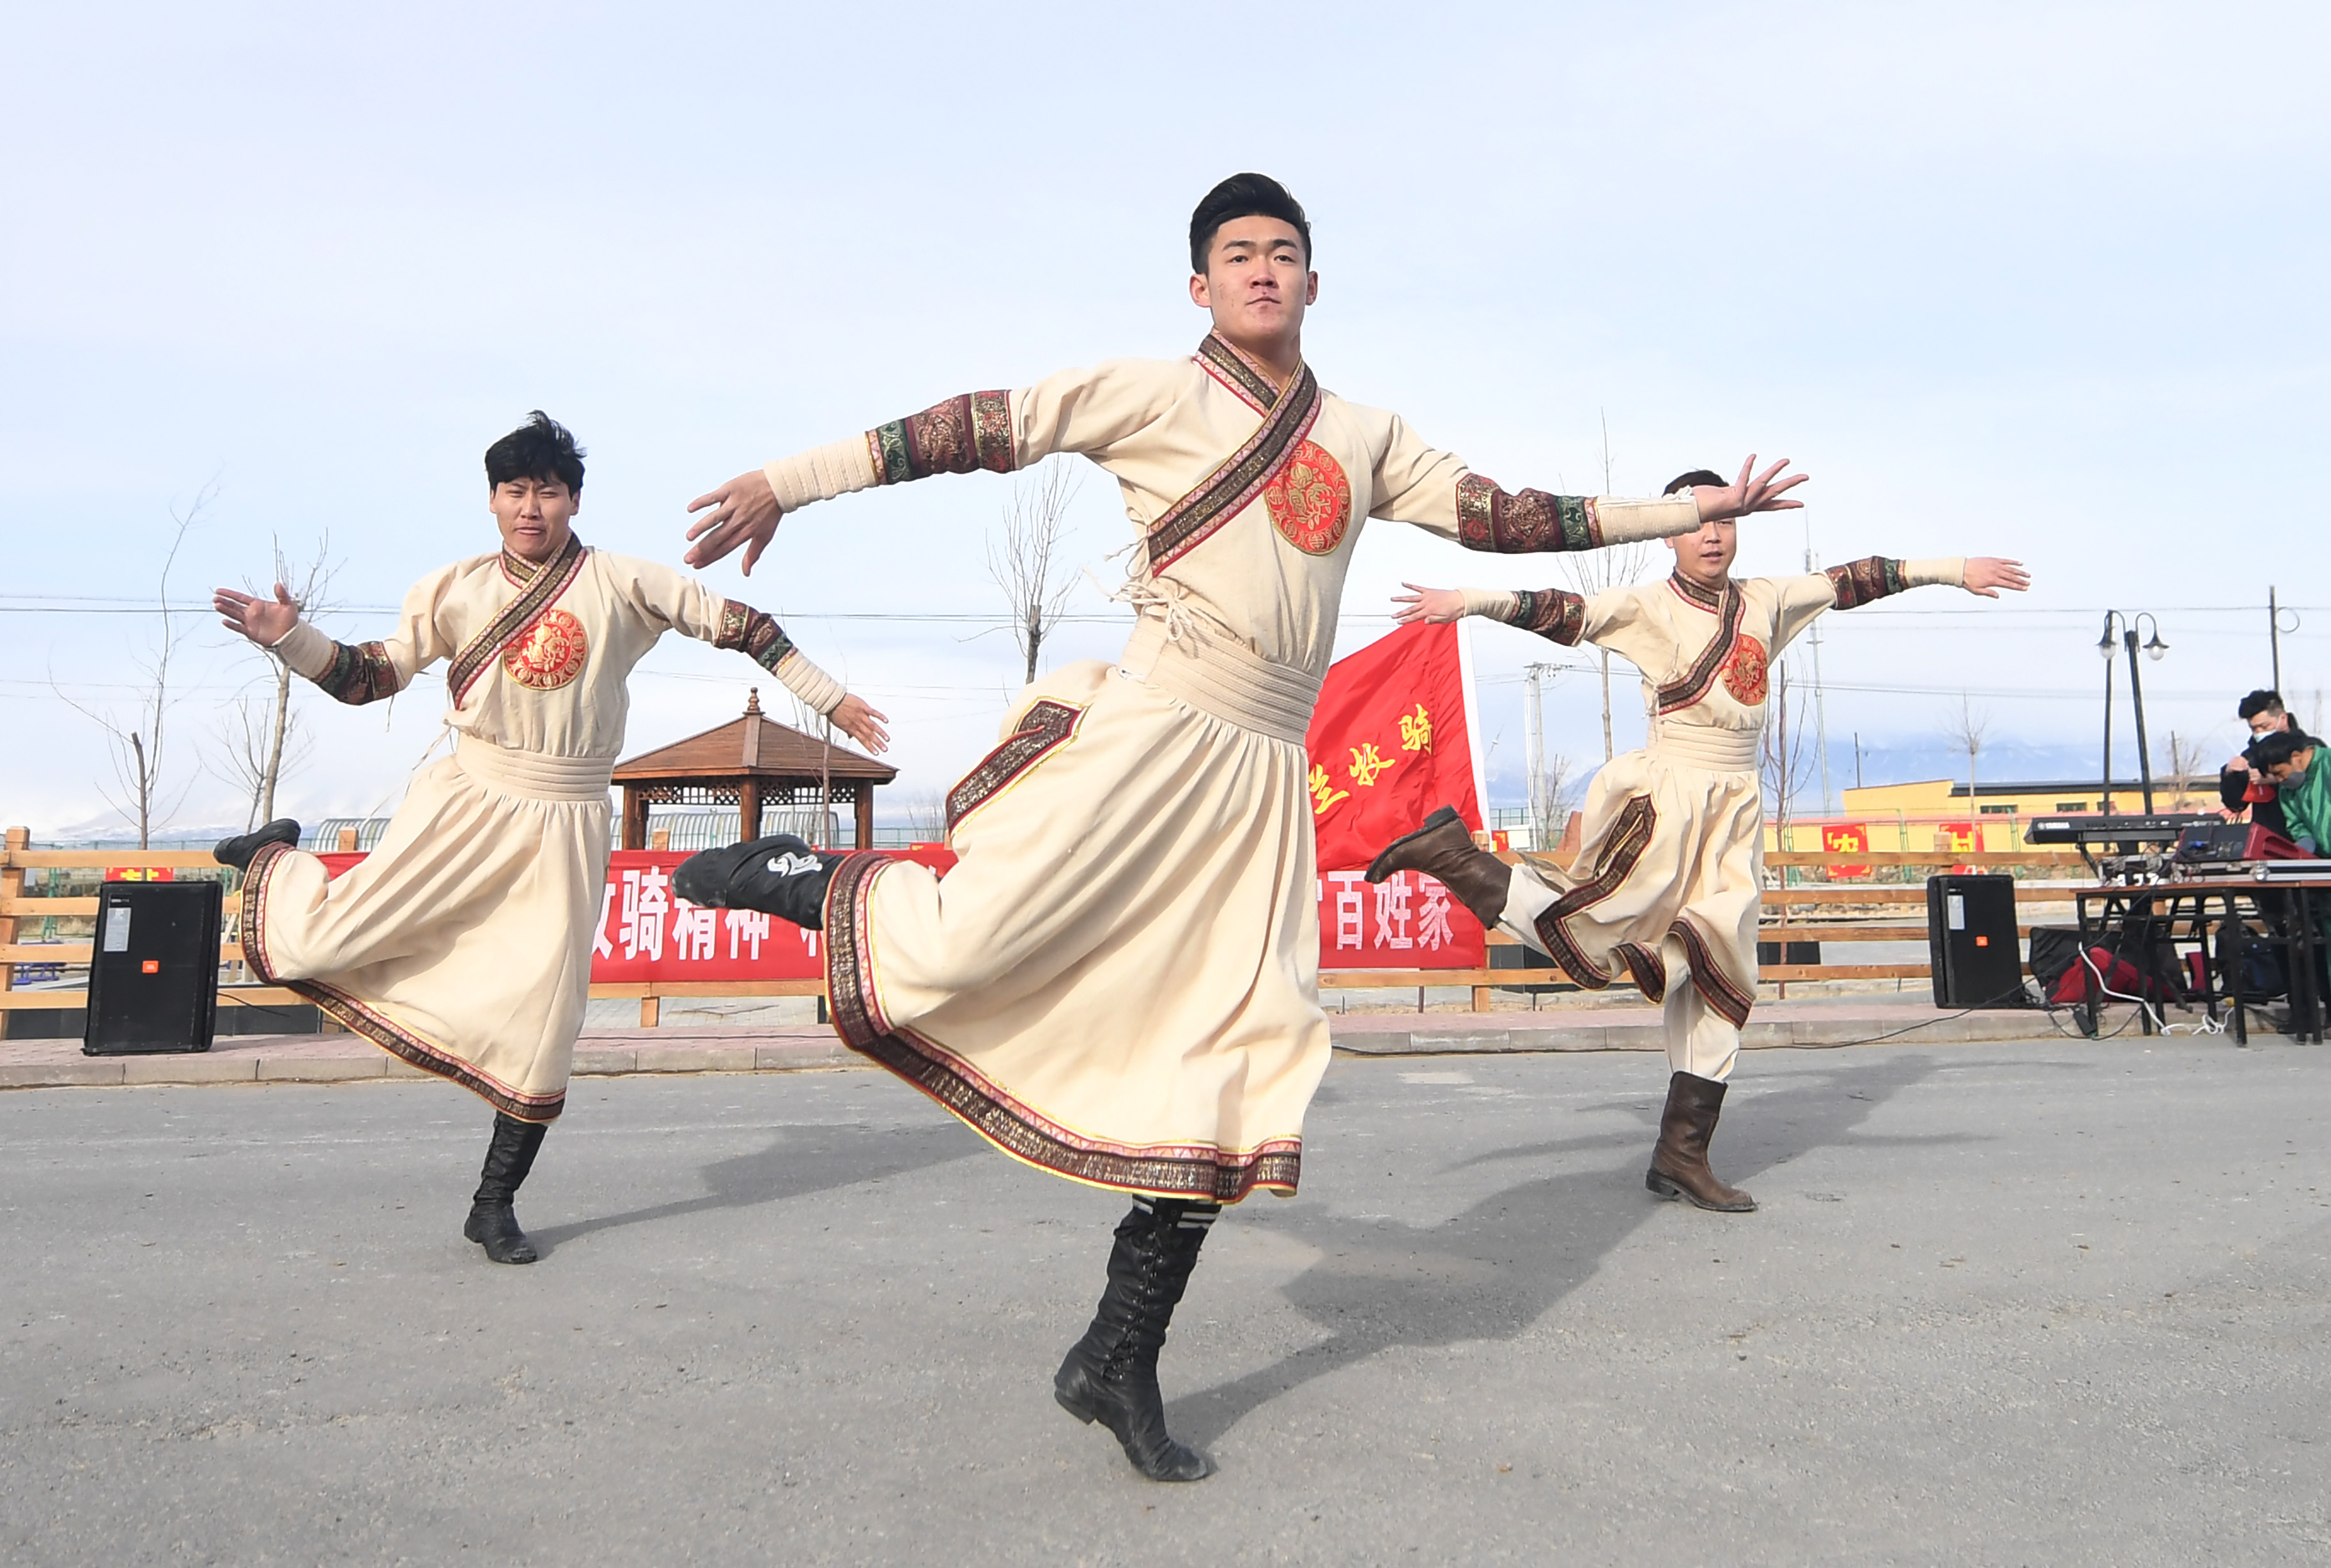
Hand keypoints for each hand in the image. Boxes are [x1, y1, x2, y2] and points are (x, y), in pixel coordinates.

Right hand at [214, 583, 300, 645]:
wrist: (291, 636)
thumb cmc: (290, 620)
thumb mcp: (288, 605)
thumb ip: (282, 595)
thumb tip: (278, 584)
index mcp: (258, 604)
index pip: (240, 597)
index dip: (230, 594)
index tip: (219, 590)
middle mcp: (251, 613)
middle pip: (234, 606)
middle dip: (225, 601)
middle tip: (215, 598)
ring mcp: (250, 622)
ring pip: (234, 615)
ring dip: (226, 611)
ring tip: (217, 605)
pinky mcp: (251, 632)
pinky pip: (239, 628)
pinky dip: (232, 625)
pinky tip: (224, 621)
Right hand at [684, 469, 782, 575]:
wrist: (780, 486)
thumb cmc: (771, 512)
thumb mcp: (765, 536)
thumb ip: (753, 554)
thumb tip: (746, 573)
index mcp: (746, 532)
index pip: (725, 548)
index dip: (711, 557)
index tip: (696, 565)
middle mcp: (739, 520)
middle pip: (717, 537)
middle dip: (702, 549)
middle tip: (687, 558)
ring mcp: (734, 504)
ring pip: (715, 518)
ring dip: (701, 527)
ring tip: (689, 537)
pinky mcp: (730, 490)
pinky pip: (714, 497)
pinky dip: (702, 502)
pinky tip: (690, 509)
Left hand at [828, 694, 889, 753]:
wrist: (832, 700)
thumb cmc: (833, 711)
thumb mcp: (839, 724)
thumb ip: (847, 730)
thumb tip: (850, 736)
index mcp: (851, 728)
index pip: (863, 741)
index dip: (870, 747)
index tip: (876, 753)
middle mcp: (857, 723)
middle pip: (870, 735)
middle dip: (878, 743)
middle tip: (885, 749)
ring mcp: (861, 715)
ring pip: (873, 726)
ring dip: (881, 733)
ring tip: (887, 739)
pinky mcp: (863, 707)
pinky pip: (873, 712)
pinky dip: (880, 716)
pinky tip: (886, 721)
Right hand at [1393, 583, 1466, 624]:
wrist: (1462, 600)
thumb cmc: (1454, 611)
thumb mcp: (1445, 619)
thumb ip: (1434, 620)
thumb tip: (1424, 621)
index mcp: (1429, 611)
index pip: (1415, 617)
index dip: (1406, 620)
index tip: (1399, 622)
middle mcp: (1426, 603)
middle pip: (1410, 608)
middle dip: (1401, 612)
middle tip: (1393, 615)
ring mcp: (1427, 596)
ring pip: (1411, 598)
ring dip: (1401, 598)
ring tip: (1393, 599)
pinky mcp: (1429, 591)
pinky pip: (1418, 588)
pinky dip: (1410, 586)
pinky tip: (1403, 583)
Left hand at [1694, 455, 1808, 521]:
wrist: (1688, 512)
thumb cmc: (1701, 504)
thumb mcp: (1721, 497)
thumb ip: (1730, 493)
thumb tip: (1728, 491)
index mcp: (1745, 506)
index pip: (1770, 505)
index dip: (1785, 504)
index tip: (1800, 504)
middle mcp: (1746, 506)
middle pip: (1773, 493)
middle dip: (1790, 484)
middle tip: (1805, 477)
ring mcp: (1740, 504)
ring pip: (1762, 484)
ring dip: (1775, 470)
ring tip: (1786, 460)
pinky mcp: (1732, 498)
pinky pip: (1743, 479)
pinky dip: (1748, 467)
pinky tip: (1753, 456)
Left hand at [1962, 558, 2029, 597]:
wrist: (1961, 569)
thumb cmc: (1967, 580)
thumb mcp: (1977, 590)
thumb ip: (1988, 593)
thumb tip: (1997, 596)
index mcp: (1993, 580)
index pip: (2009, 584)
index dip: (2017, 587)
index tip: (2024, 588)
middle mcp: (1996, 572)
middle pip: (2012, 577)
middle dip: (2021, 580)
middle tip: (2028, 583)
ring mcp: (1995, 565)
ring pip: (2011, 568)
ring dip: (2020, 572)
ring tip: (2027, 575)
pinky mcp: (1993, 559)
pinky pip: (2005, 560)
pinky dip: (2013, 562)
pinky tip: (2019, 563)